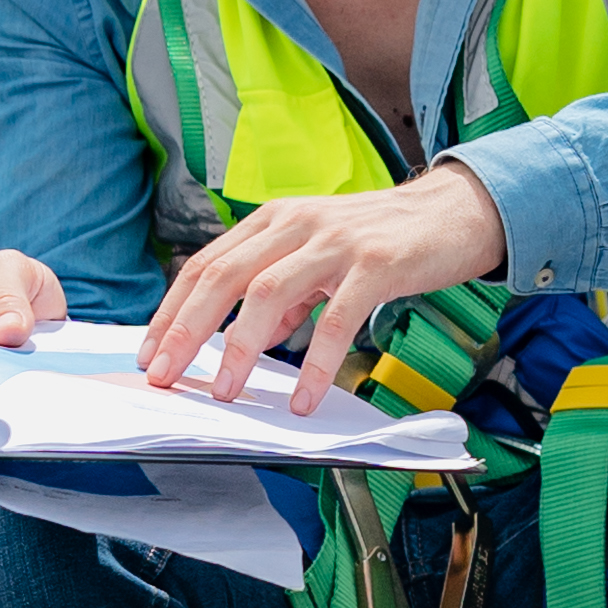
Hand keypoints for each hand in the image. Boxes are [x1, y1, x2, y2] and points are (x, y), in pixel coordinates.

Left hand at [138, 162, 512, 411]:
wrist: (456, 210)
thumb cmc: (385, 237)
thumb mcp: (321, 259)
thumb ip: (285, 295)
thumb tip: (250, 338)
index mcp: (275, 221)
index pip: (206, 264)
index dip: (172, 309)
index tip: (151, 352)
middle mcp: (296, 224)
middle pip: (223, 277)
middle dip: (186, 330)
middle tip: (165, 375)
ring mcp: (335, 242)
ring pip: (268, 293)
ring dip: (238, 346)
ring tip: (225, 390)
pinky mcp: (375, 264)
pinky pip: (336, 320)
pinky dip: (315, 363)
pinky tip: (305, 396)